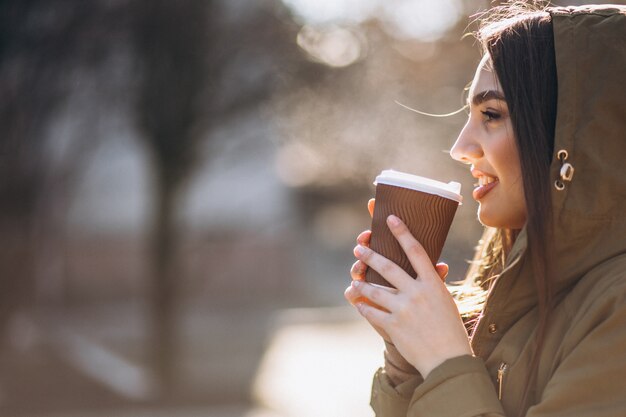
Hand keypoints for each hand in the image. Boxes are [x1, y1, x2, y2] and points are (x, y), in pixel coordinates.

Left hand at [344, 200, 449, 339]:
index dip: (402, 233)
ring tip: (356, 277)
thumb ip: (434, 283)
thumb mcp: (446, 301)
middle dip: (371, 255)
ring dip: (362, 282)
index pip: (416, 251)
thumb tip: (436, 265)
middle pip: (389, 267)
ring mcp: (403, 309)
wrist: (448, 360)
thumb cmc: (450, 330)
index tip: (391, 219)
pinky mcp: (393, 326)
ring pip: (375, 289)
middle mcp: (416, 293)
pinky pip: (372, 312)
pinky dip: (364, 306)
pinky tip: (358, 302)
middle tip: (359, 247)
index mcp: (432, 284)